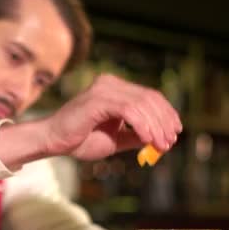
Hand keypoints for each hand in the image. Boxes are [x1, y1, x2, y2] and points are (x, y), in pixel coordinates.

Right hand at [43, 74, 181, 159]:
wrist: (53, 142)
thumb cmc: (79, 140)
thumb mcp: (115, 139)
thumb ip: (135, 136)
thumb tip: (160, 138)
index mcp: (115, 89)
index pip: (149, 96)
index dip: (166, 114)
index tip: (175, 133)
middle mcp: (110, 83)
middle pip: (150, 98)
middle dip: (164, 121)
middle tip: (170, 142)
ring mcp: (104, 89)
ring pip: (143, 104)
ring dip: (157, 126)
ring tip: (162, 145)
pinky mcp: (98, 99)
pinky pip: (129, 110)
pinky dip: (143, 126)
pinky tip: (149, 140)